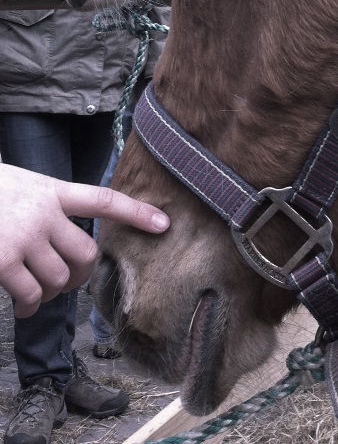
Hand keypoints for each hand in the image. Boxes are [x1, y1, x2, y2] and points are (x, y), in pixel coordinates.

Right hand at [0, 164, 168, 317]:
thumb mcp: (24, 186)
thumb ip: (49, 207)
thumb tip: (69, 244)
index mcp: (51, 190)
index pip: (103, 200)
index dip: (135, 212)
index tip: (165, 224)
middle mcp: (43, 212)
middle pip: (85, 254)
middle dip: (81, 274)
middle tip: (69, 281)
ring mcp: (23, 237)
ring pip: (59, 279)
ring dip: (51, 293)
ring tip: (37, 293)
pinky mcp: (2, 260)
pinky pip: (29, 295)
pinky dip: (27, 307)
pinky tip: (21, 307)